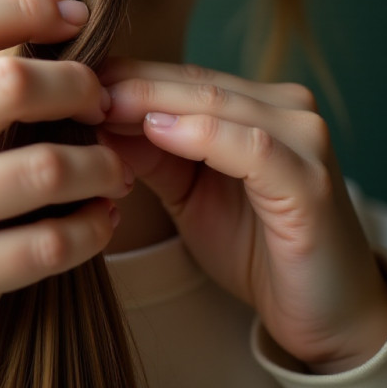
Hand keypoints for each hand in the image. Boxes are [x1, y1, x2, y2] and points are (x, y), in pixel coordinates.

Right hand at [0, 0, 130, 342]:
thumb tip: (45, 22)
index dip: (29, 8)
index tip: (74, 17)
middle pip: (9, 85)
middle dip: (78, 86)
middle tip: (99, 101)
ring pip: (44, 169)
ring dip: (100, 163)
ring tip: (111, 165)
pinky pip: (49, 245)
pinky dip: (91, 226)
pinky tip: (99, 214)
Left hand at [100, 59, 386, 372]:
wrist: (319, 311)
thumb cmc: (251, 245)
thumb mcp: (185, 191)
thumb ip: (148, 152)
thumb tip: (93, 118)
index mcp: (255, 105)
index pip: (178, 76)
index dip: (122, 77)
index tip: (67, 86)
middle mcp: (285, 109)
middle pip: (192, 83)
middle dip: (128, 85)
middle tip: (72, 93)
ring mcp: (304, 140)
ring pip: (217, 103)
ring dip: (152, 102)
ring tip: (100, 107)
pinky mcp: (310, 180)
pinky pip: (252, 147)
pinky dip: (202, 135)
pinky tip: (156, 132)